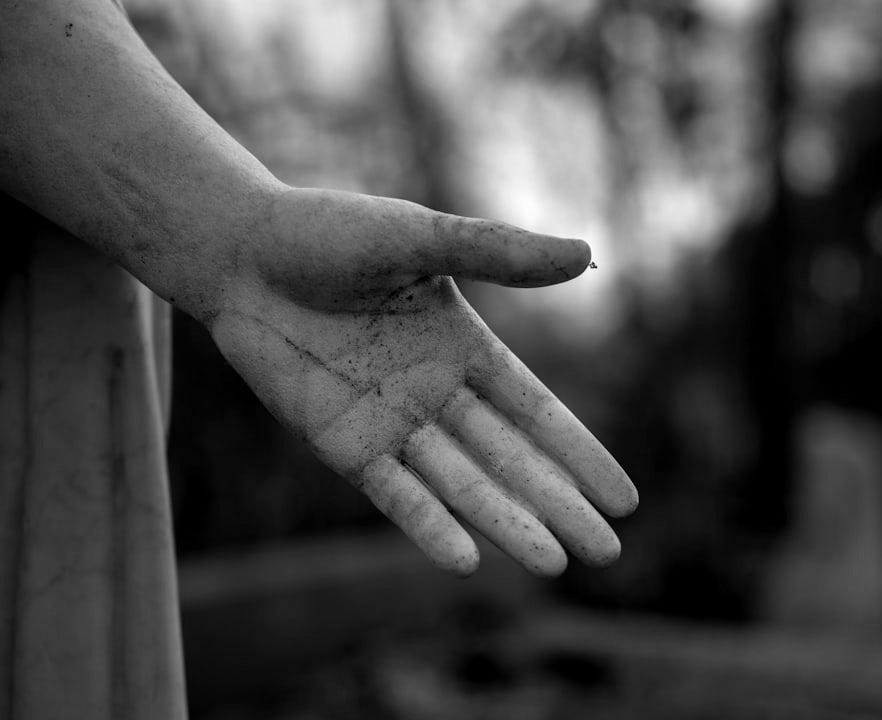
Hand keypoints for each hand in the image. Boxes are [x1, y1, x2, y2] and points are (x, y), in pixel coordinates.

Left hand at [210, 188, 637, 576]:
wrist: (242, 251)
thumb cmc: (331, 233)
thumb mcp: (423, 238)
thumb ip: (501, 254)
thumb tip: (587, 254)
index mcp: (464, 348)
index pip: (536, 411)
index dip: (581, 454)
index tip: (624, 499)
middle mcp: (436, 394)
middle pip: (510, 460)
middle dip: (559, 506)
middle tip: (607, 554)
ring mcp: (391, 424)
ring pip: (462, 485)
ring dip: (507, 525)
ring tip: (555, 565)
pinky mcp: (343, 445)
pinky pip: (394, 493)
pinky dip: (428, 526)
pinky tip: (467, 562)